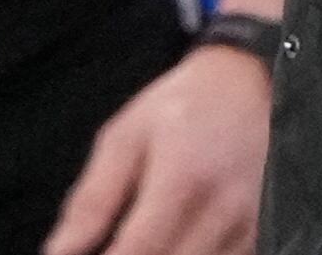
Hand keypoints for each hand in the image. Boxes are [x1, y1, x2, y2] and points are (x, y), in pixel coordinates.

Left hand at [43, 43, 269, 254]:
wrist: (252, 84)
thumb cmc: (182, 107)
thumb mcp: (126, 136)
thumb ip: (92, 199)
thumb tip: (59, 252)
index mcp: (183, 180)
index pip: (138, 251)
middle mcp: (225, 212)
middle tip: (112, 246)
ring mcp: (250, 230)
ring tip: (136, 243)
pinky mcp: (261, 239)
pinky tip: (170, 243)